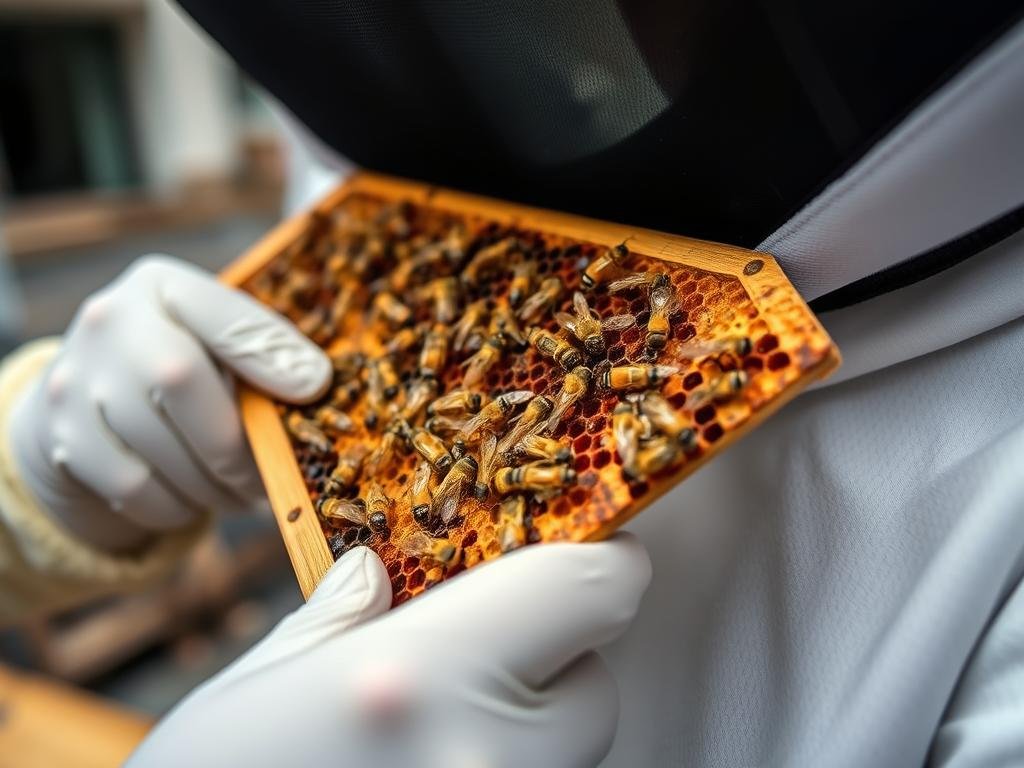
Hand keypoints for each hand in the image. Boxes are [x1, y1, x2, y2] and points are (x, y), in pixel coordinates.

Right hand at [8, 255, 330, 551]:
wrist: (78, 408)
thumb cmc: (175, 375)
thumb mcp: (215, 347)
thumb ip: (260, 355)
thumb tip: (313, 383)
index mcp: (162, 286)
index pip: (219, 311)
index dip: (267, 350)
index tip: (313, 388)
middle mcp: (110, 320)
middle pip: (179, 379)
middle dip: (238, 444)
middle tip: (270, 479)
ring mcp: (75, 378)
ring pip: (158, 447)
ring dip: (213, 487)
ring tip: (237, 495)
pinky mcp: (60, 437)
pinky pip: (134, 488)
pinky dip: (176, 506)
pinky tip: (191, 502)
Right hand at [128, 534, 651, 767]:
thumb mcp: (259, 684)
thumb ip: (338, 616)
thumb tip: (377, 568)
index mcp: (425, 676)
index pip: (593, 592)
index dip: (600, 558)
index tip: (582, 543)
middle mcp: (486, 755)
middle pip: (595, 681)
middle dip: (553, 649)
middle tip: (479, 640)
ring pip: (573, 749)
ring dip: (532, 717)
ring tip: (442, 714)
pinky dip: (503, 762)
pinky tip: (433, 758)